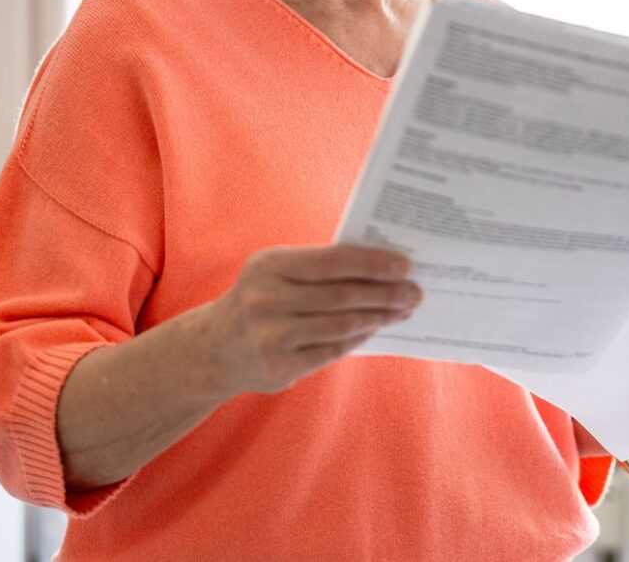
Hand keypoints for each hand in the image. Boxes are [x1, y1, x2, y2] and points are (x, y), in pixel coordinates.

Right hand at [201, 244, 419, 397]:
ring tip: (402, 309)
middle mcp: (265, 300)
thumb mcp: (276, 272)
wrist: (214, 349)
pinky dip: (359, 337)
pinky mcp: (278, 367)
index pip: (332, 261)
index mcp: (269, 265)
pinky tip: (376, 328)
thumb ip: (320, 267)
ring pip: (341, 325)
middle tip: (414, 291)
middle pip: (342, 295)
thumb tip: (382, 267)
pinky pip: (332, 350)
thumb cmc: (261, 299)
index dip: (372, 263)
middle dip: (385, 293)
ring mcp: (270, 336)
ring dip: (379, 317)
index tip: (405, 264)